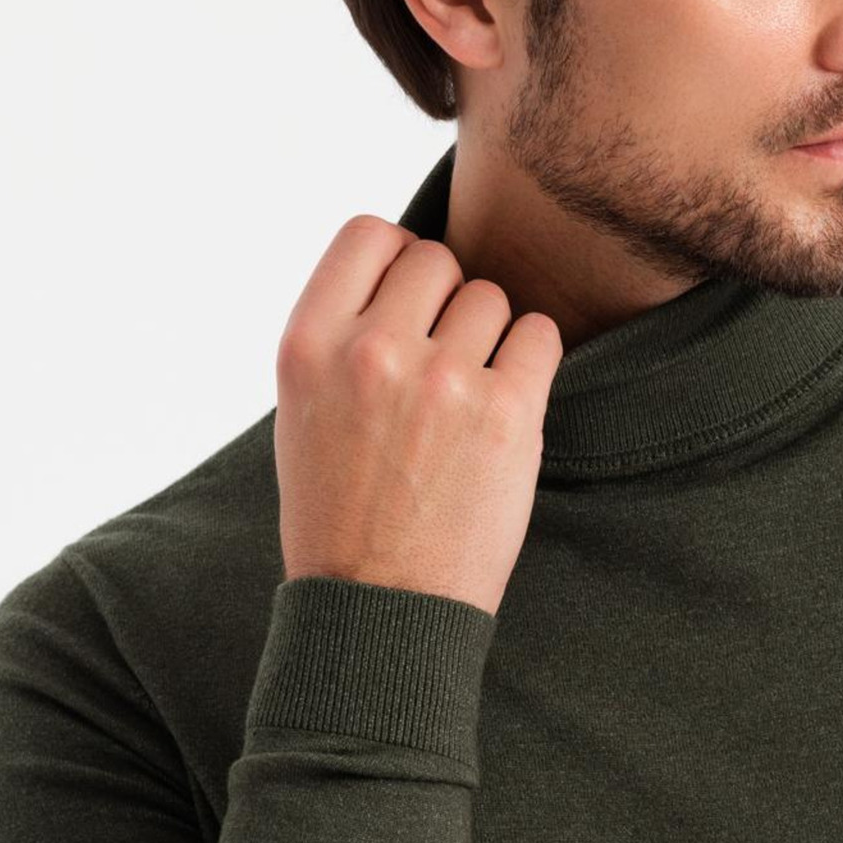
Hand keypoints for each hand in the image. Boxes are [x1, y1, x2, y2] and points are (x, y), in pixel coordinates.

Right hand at [273, 216, 563, 616]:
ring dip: (489, 337)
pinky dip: (531, 361)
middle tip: (440, 363)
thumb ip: (342, 335)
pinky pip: (540, 336)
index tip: (406, 302)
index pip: (368, 233)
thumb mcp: (302, 411)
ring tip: (468, 398)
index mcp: (307, 344)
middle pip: (437, 260)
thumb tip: (403, 272)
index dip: (397, 259)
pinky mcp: (508, 414)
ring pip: (491, 298)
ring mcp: (442, 380)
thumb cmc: (339, 514)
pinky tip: (508, 405)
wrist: (377, 610)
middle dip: (445, 303)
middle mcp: (371, 351)